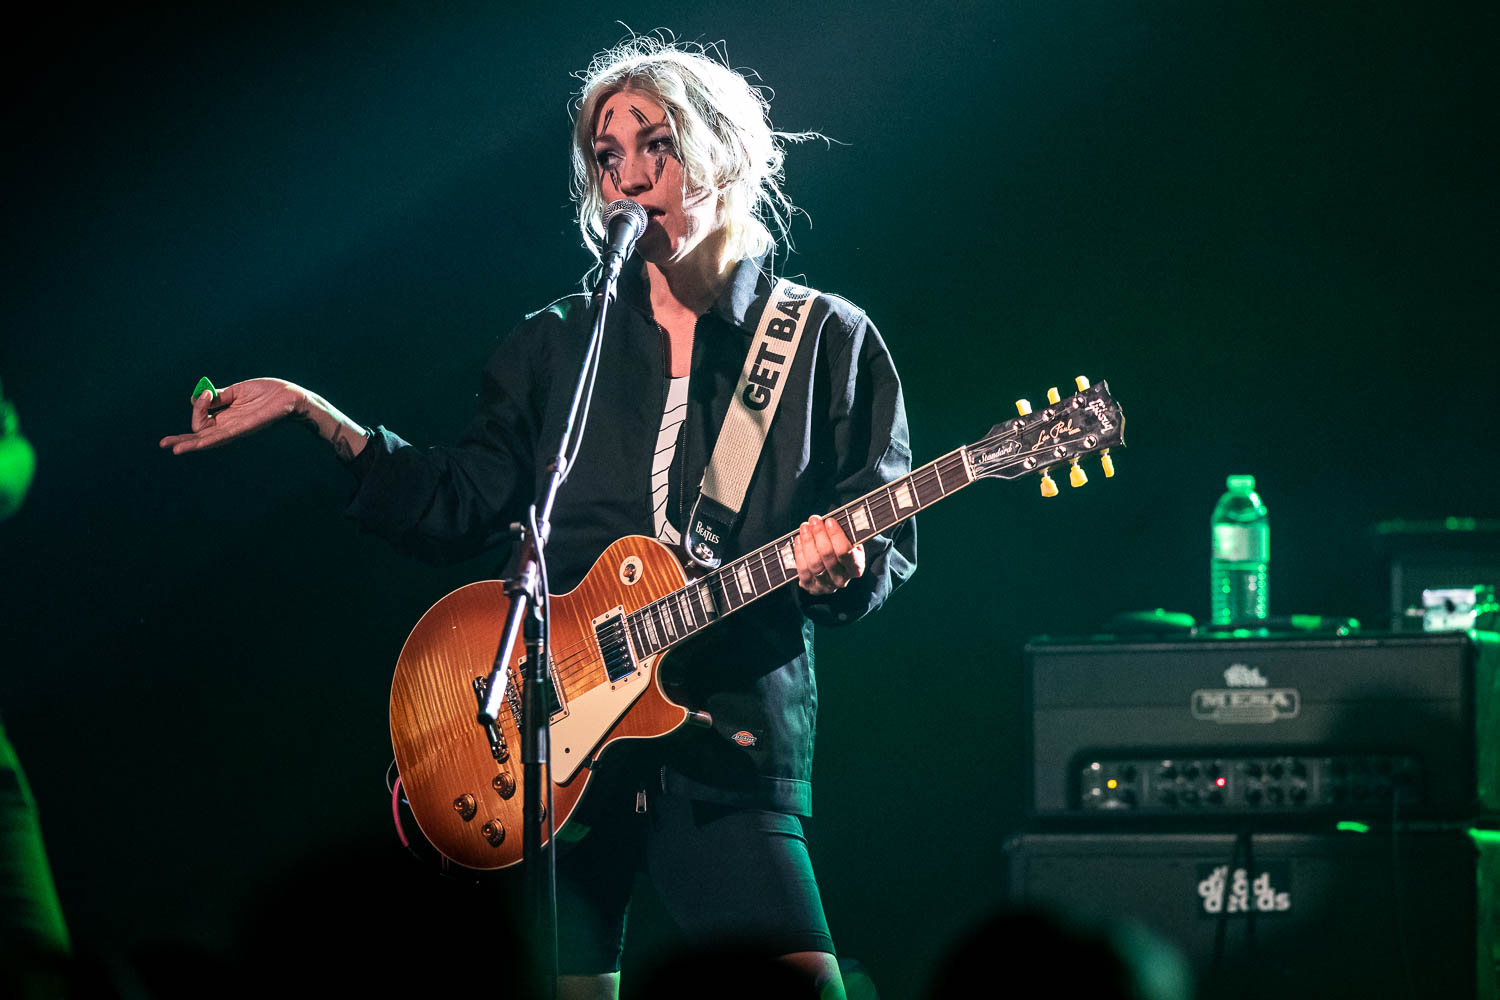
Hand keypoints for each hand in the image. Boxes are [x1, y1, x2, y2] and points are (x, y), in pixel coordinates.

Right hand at [159, 378, 306, 454]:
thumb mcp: (238, 390)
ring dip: (191, 444)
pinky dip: (209, 440)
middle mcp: (229, 426)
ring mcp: (237, 429)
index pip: (202, 419)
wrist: (290, 396)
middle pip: (201, 436)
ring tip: (175, 449)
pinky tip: (197, 444)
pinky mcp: (246, 428)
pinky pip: (224, 436)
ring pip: (209, 440)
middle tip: (164, 444)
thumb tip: (197, 397)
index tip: (207, 391)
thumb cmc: (267, 392)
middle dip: (182, 440)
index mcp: (226, 416)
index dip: (198, 405)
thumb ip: (219, 396)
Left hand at [792, 515, 865, 595]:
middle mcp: (841, 580)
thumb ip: (846, 532)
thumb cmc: (841, 549)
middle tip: (814, 519)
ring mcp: (825, 585)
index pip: (845, 551)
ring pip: (814, 563)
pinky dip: (799, 553)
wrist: (832, 569)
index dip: (836, 535)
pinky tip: (799, 539)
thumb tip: (833, 517)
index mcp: (856, 568)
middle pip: (828, 556)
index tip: (829, 520)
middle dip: (819, 534)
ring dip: (808, 542)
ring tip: (805, 527)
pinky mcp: (810, 587)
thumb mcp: (850, 542)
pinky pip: (803, 570)